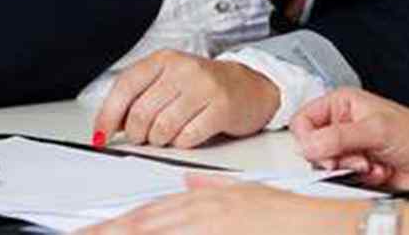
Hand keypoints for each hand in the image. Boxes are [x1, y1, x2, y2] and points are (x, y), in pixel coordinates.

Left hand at [79, 172, 362, 233]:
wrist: (318, 222)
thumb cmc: (288, 215)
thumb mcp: (246, 194)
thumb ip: (212, 187)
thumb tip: (187, 179)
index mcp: (203, 201)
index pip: (148, 214)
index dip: (115, 223)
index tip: (89, 230)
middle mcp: (201, 212)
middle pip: (142, 224)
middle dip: (108, 230)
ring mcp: (210, 227)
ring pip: (155, 230)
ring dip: (124, 232)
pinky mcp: (220, 234)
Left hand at [94, 51, 279, 148]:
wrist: (249, 87)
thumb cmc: (203, 86)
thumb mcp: (168, 80)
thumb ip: (139, 96)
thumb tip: (108, 126)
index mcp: (164, 59)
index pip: (125, 86)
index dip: (108, 115)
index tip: (101, 135)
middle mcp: (183, 68)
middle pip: (141, 113)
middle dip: (137, 134)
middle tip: (144, 136)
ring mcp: (204, 86)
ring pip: (162, 128)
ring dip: (160, 140)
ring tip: (168, 134)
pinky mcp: (221, 107)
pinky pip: (187, 138)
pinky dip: (182, 144)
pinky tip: (188, 133)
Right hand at [292, 88, 408, 192]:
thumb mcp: (376, 130)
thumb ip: (339, 137)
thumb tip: (309, 144)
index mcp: (344, 103)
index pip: (304, 120)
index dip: (308, 139)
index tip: (324, 152)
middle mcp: (345, 123)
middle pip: (314, 147)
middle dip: (336, 158)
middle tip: (357, 158)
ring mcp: (352, 147)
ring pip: (329, 166)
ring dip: (351, 170)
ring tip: (372, 164)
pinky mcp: (360, 167)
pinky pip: (344, 180)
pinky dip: (361, 180)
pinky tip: (379, 171)